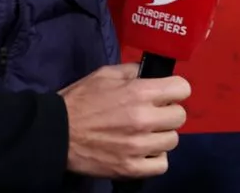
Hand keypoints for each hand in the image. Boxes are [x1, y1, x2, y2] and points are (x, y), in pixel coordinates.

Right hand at [60, 64, 189, 178]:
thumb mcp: (105, 74)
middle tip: (154, 114)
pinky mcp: (131, 168)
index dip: (175, 89)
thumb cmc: (80, 100)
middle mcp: (144, 119)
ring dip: (162, 136)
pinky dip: (155, 158)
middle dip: (169, 112)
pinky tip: (143, 151)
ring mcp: (139, 146)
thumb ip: (132, 71)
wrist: (56, 133)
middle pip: (180, 116)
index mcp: (139, 92)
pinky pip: (162, 165)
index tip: (166, 94)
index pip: (183, 88)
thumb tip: (151, 74)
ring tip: (146, 134)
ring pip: (172, 140)